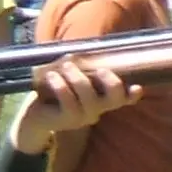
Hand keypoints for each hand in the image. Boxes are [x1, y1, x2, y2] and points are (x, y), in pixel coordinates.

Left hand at [12, 59, 141, 152]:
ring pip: (90, 99)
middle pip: (115, 99)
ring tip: (67, 66)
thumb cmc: (54, 93)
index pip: (124, 99)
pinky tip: (52, 76)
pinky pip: (69, 102)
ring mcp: (83, 117)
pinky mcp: (67, 120)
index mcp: (101, 100)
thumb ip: (81, 70)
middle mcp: (97, 110)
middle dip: (112, 83)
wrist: (34, 117)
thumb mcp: (70, 81)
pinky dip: (61, 86)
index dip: (133, 95)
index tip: (137, 86)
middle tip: (101, 69)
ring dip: (79, 79)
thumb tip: (80, 51)